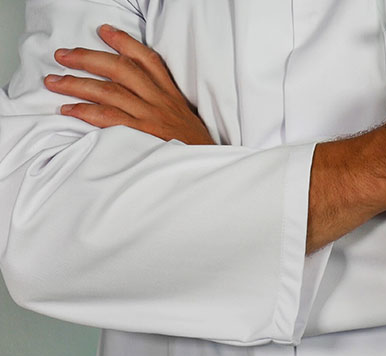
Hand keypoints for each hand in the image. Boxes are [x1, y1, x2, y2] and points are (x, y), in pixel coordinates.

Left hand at [44, 24, 213, 144]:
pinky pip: (109, 119)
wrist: (205, 166)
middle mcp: (159, 101)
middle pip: (121, 69)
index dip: (124, 42)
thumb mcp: (184, 118)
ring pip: (109, 91)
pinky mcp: (142, 136)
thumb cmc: (193, 146)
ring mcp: (150, 118)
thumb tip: (136, 93)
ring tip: (54, 81)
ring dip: (77, 84)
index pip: (148, 60)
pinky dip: (86, 112)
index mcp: (171, 94)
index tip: (104, 31)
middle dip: (88, 58)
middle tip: (63, 55)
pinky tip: (69, 109)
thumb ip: (164, 103)